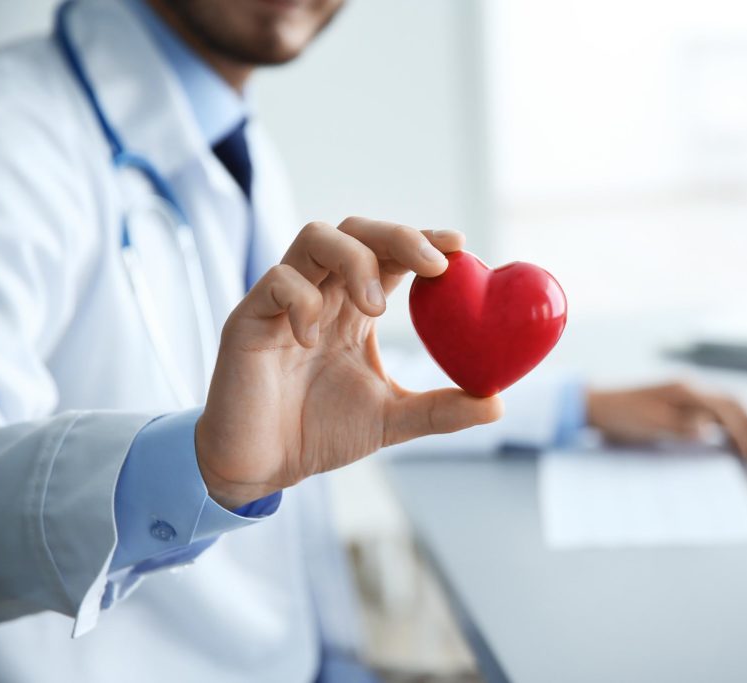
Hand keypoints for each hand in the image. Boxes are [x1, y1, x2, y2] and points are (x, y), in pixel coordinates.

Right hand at [195, 218, 502, 508]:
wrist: (260, 467)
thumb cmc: (319, 432)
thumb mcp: (391, 420)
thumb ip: (440, 409)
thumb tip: (497, 404)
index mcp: (354, 306)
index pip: (389, 253)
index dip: (422, 241)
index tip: (459, 243)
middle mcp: (322, 292)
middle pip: (356, 230)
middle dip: (397, 236)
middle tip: (433, 265)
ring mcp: (283, 301)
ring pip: (315, 238)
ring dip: (355, 261)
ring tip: (377, 308)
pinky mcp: (249, 319)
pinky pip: (275, 282)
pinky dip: (302, 299)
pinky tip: (314, 339)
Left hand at [586, 382, 746, 458]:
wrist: (598, 405)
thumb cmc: (622, 414)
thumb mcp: (650, 423)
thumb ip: (682, 426)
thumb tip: (709, 429)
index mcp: (686, 390)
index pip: (727, 408)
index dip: (744, 430)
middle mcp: (689, 387)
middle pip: (732, 402)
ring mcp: (684, 392)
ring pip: (724, 405)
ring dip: (740, 424)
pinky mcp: (678, 401)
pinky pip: (710, 410)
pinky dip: (725, 424)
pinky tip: (727, 440)